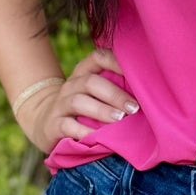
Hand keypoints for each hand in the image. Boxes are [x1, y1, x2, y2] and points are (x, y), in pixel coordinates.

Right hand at [16, 48, 137, 151]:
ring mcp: (60, 104)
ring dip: (102, 111)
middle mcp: (71, 84)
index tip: (138, 75)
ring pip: (79, 102)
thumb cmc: (84, 106)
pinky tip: (99, 137)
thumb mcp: (95, 92)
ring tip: (119, 119)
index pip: (99, 57)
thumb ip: (115, 86)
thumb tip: (150, 91)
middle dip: (115, 94)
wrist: (45, 121)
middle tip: (134, 108)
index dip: (117, 62)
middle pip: (91, 82)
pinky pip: (68, 126)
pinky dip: (84, 131)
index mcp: (84, 72)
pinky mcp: (53, 124)